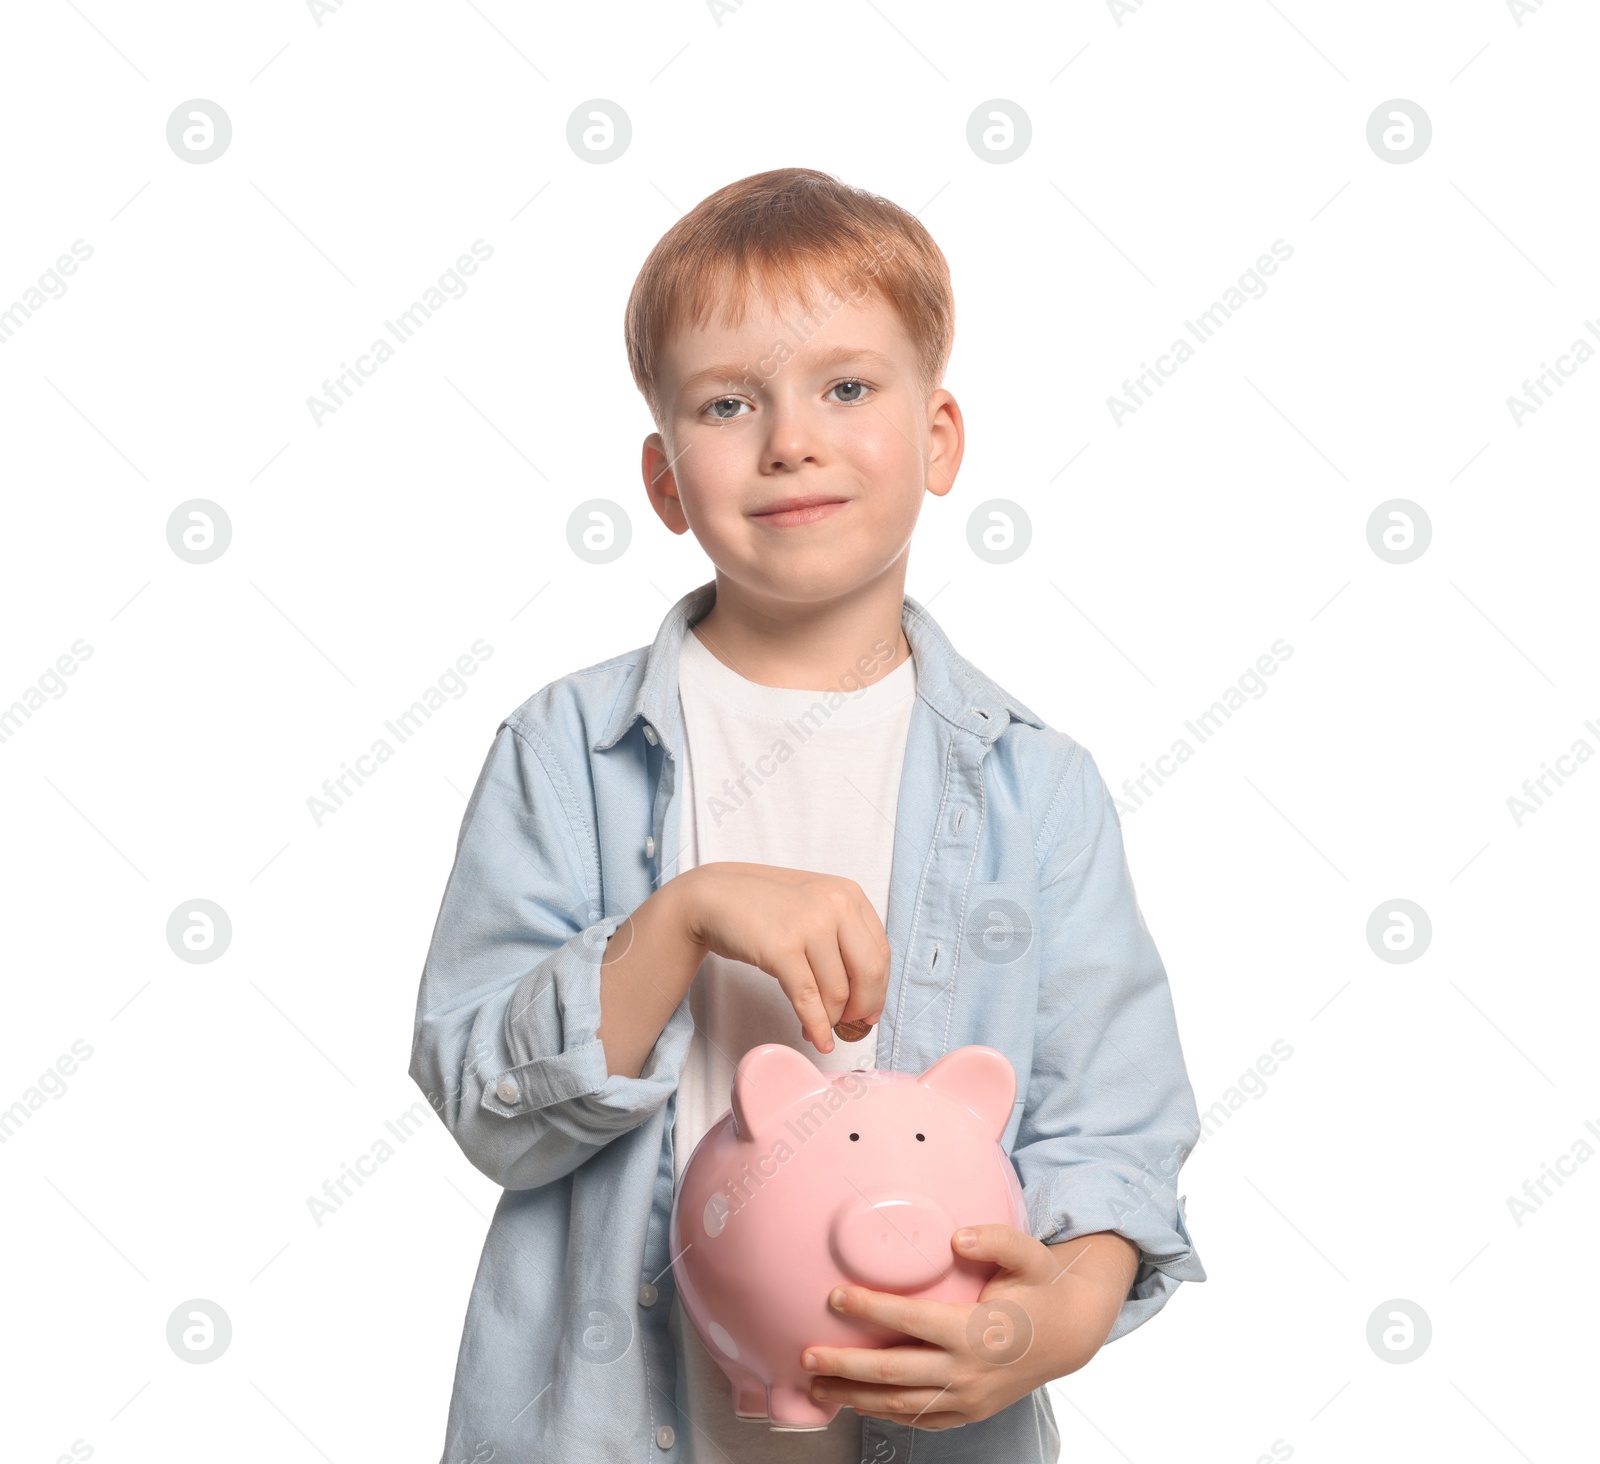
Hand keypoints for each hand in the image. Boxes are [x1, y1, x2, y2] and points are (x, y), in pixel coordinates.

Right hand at [678, 862, 889, 1053]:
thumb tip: (868, 997)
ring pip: (838, 992)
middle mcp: (835, 906)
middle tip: (849, 1025)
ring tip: (819, 1028)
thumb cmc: (764, 907)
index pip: (881, 953)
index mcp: (849, 894)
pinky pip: (808, 999)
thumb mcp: (814, 906)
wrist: (713, 897)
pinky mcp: (782, 949)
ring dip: (831, 1021)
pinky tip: (815, 1038)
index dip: (878, 990)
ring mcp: (809, 926)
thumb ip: (843, 938)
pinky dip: (816, 1026)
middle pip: (869, 974)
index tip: (869, 1012)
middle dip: (861, 1009)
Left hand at [798, 1226, 1138, 1430]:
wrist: (1069, 1336)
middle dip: (846, 1365)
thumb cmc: (1041, 1289)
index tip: (836, 1297)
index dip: (871, 1309)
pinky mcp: (968, 1412)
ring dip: (854, 1396)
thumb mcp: (1030, 1255)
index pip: (911, 1320)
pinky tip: (857, 1402)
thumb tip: (957, 1237)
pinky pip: (920, 1418)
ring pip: (900, 1402)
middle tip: (807, 1355)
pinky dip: (884, 1413)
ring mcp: (968, 1398)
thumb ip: (997, 1240)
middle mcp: (968, 1371)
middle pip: (894, 1371)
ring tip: (816, 1384)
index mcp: (976, 1330)